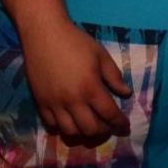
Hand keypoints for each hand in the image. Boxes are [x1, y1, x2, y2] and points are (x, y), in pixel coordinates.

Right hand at [22, 21, 130, 140]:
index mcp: (90, 87)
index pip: (109, 114)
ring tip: (89, 126)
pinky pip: (52, 125)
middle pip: (90, 129)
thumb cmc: (76, 42)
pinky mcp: (41, 102)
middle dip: (103, 131)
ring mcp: (54, 104)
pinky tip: (70, 121)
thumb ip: (114, 76)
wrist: (44, 33)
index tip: (124, 126)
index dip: (119, 123)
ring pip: (70, 132)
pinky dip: (63, 128)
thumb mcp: (101, 55)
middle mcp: (73, 100)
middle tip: (107, 127)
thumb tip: (126, 94)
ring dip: (83, 134)